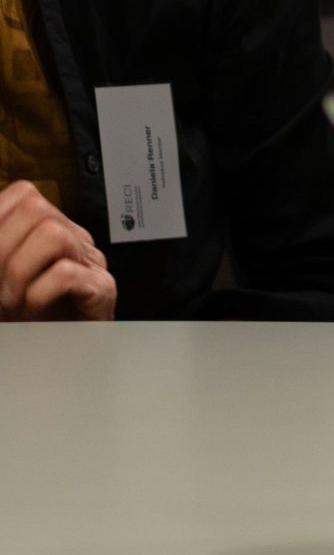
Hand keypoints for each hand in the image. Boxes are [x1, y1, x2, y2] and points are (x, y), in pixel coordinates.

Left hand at [0, 183, 114, 319]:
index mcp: (47, 231)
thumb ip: (0, 256)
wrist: (59, 360)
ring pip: (53, 234)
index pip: (23, 194)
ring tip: (12, 300)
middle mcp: (72, 240)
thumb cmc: (28, 324)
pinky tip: (33, 308)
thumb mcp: (3, 281)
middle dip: (2, 247)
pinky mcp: (102, 290)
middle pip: (36, 208)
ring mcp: (90, 263)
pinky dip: (39, 292)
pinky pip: (66, 273)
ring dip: (19, 270)